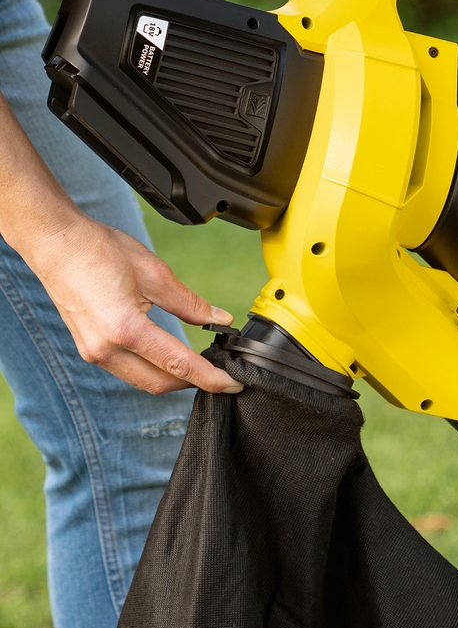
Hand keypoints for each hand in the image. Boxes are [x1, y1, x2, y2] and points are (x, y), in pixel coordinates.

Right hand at [31, 214, 243, 395]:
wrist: (56, 244)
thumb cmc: (99, 251)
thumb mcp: (155, 273)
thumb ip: (190, 303)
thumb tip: (220, 320)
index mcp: (125, 330)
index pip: (178, 365)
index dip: (210, 378)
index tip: (233, 383)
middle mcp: (106, 350)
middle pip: (159, 383)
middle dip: (194, 383)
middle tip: (222, 375)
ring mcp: (93, 352)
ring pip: (142, 380)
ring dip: (172, 378)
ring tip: (201, 366)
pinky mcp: (89, 348)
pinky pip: (126, 370)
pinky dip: (152, 368)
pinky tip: (170, 357)